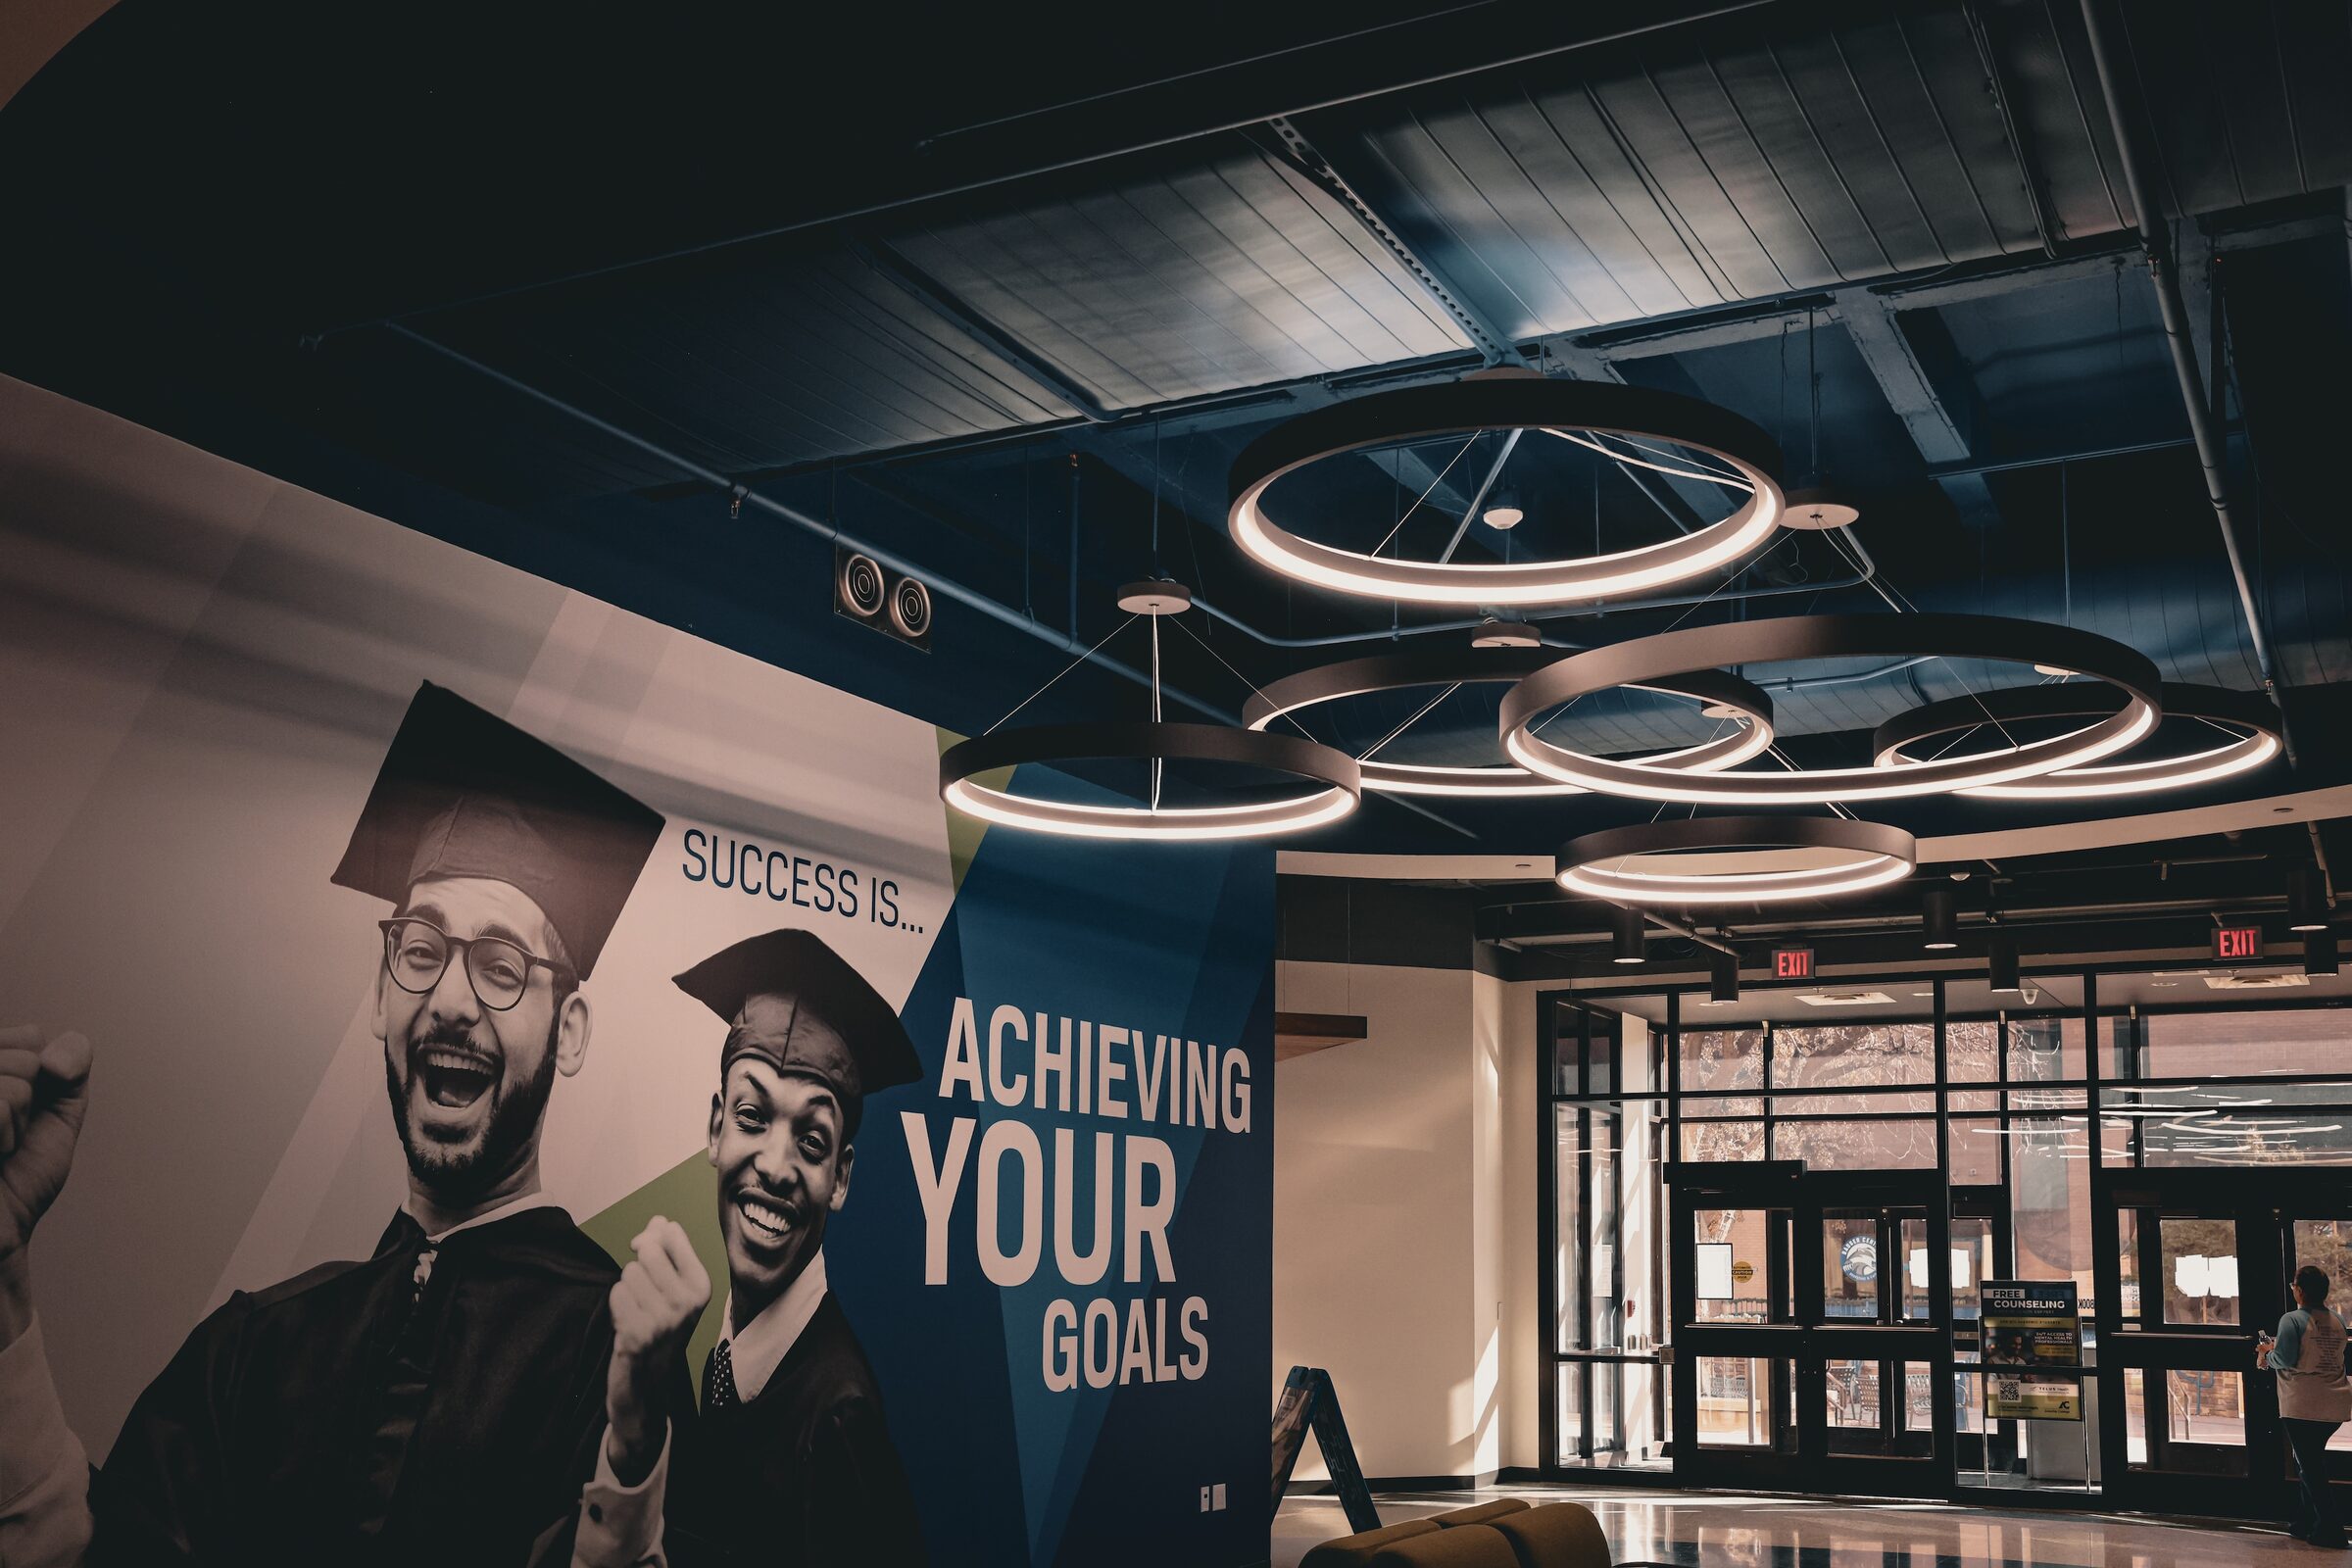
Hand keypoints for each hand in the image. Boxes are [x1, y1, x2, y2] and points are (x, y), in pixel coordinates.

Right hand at [0, 1028, 93, 1347]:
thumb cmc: (18, 1177)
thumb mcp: (59, 1111)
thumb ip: (71, 1065)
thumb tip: (53, 1053)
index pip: (29, 1036)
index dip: (43, 1078)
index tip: (23, 1116)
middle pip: (23, 1051)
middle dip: (31, 1100)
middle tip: (5, 1139)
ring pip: (13, 1074)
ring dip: (18, 1119)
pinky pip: (2, 1100)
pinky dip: (6, 1130)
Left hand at [604, 1216, 708, 1485]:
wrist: (649, 1386)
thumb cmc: (661, 1330)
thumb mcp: (674, 1291)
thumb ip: (667, 1253)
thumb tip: (659, 1221)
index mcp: (701, 1286)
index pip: (671, 1234)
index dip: (652, 1236)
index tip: (648, 1251)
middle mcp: (688, 1302)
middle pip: (647, 1250)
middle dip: (638, 1267)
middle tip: (643, 1293)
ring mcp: (663, 1320)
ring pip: (628, 1273)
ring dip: (626, 1291)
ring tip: (637, 1313)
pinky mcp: (638, 1335)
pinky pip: (616, 1295)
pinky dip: (616, 1308)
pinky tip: (628, 1326)